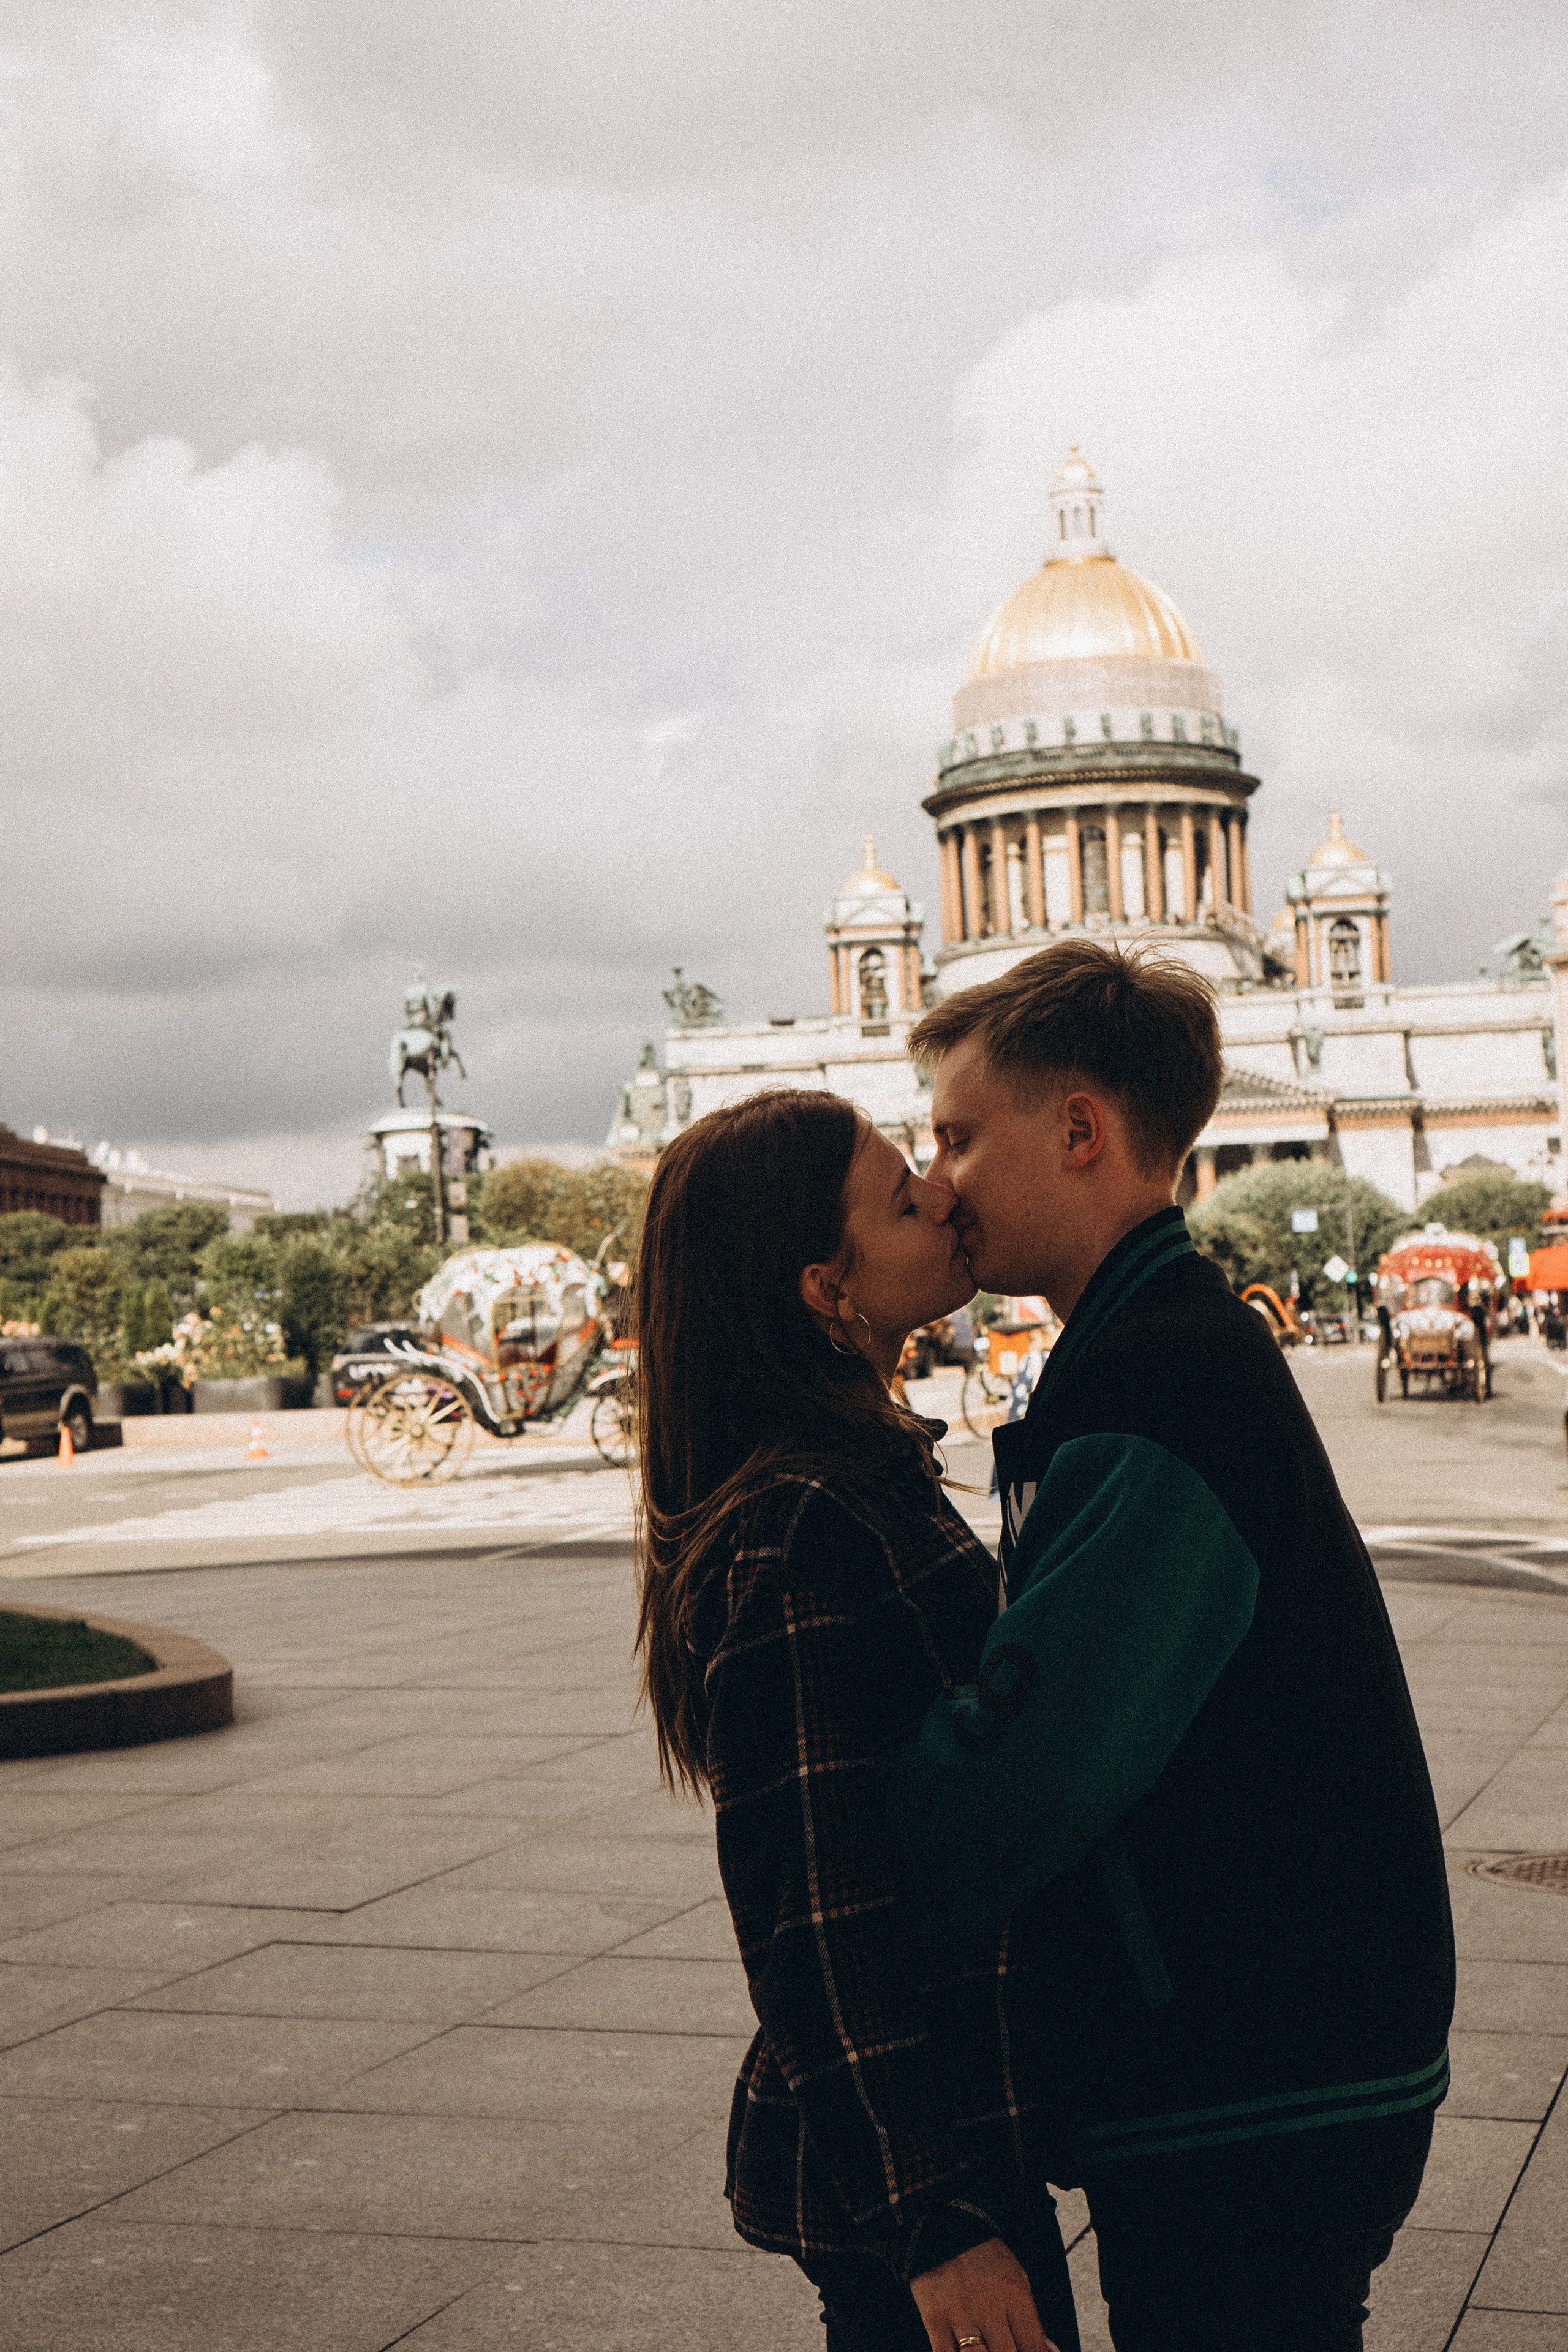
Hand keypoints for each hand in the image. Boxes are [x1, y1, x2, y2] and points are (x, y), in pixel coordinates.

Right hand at [909, 2236, 1057, 2351]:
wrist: (945, 2225)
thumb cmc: (985, 2256)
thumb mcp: (1018, 2278)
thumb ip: (1032, 2319)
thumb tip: (1049, 2351)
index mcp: (1014, 2295)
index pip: (1033, 2346)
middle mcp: (989, 2307)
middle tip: (1007, 2350)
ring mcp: (960, 2314)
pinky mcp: (934, 2318)